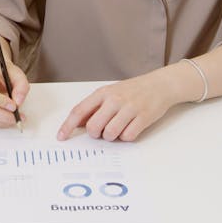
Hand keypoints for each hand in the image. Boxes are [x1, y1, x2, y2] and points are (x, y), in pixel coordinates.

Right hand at [0, 64, 28, 128]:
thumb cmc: (3, 75)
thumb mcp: (17, 75)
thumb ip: (21, 87)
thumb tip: (18, 102)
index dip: (1, 103)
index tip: (14, 106)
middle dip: (5, 116)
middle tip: (18, 117)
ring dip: (2, 121)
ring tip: (15, 118)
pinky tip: (6, 118)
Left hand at [57, 71, 177, 142]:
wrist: (160, 85)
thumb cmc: (133, 90)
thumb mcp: (110, 93)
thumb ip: (94, 107)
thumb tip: (77, 124)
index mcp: (103, 92)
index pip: (79, 111)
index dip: (68, 126)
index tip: (61, 137)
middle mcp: (115, 99)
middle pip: (93, 127)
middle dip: (95, 134)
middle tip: (102, 130)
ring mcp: (129, 108)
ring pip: (110, 134)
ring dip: (112, 136)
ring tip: (119, 126)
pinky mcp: (143, 118)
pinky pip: (127, 137)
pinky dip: (127, 136)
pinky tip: (130, 127)